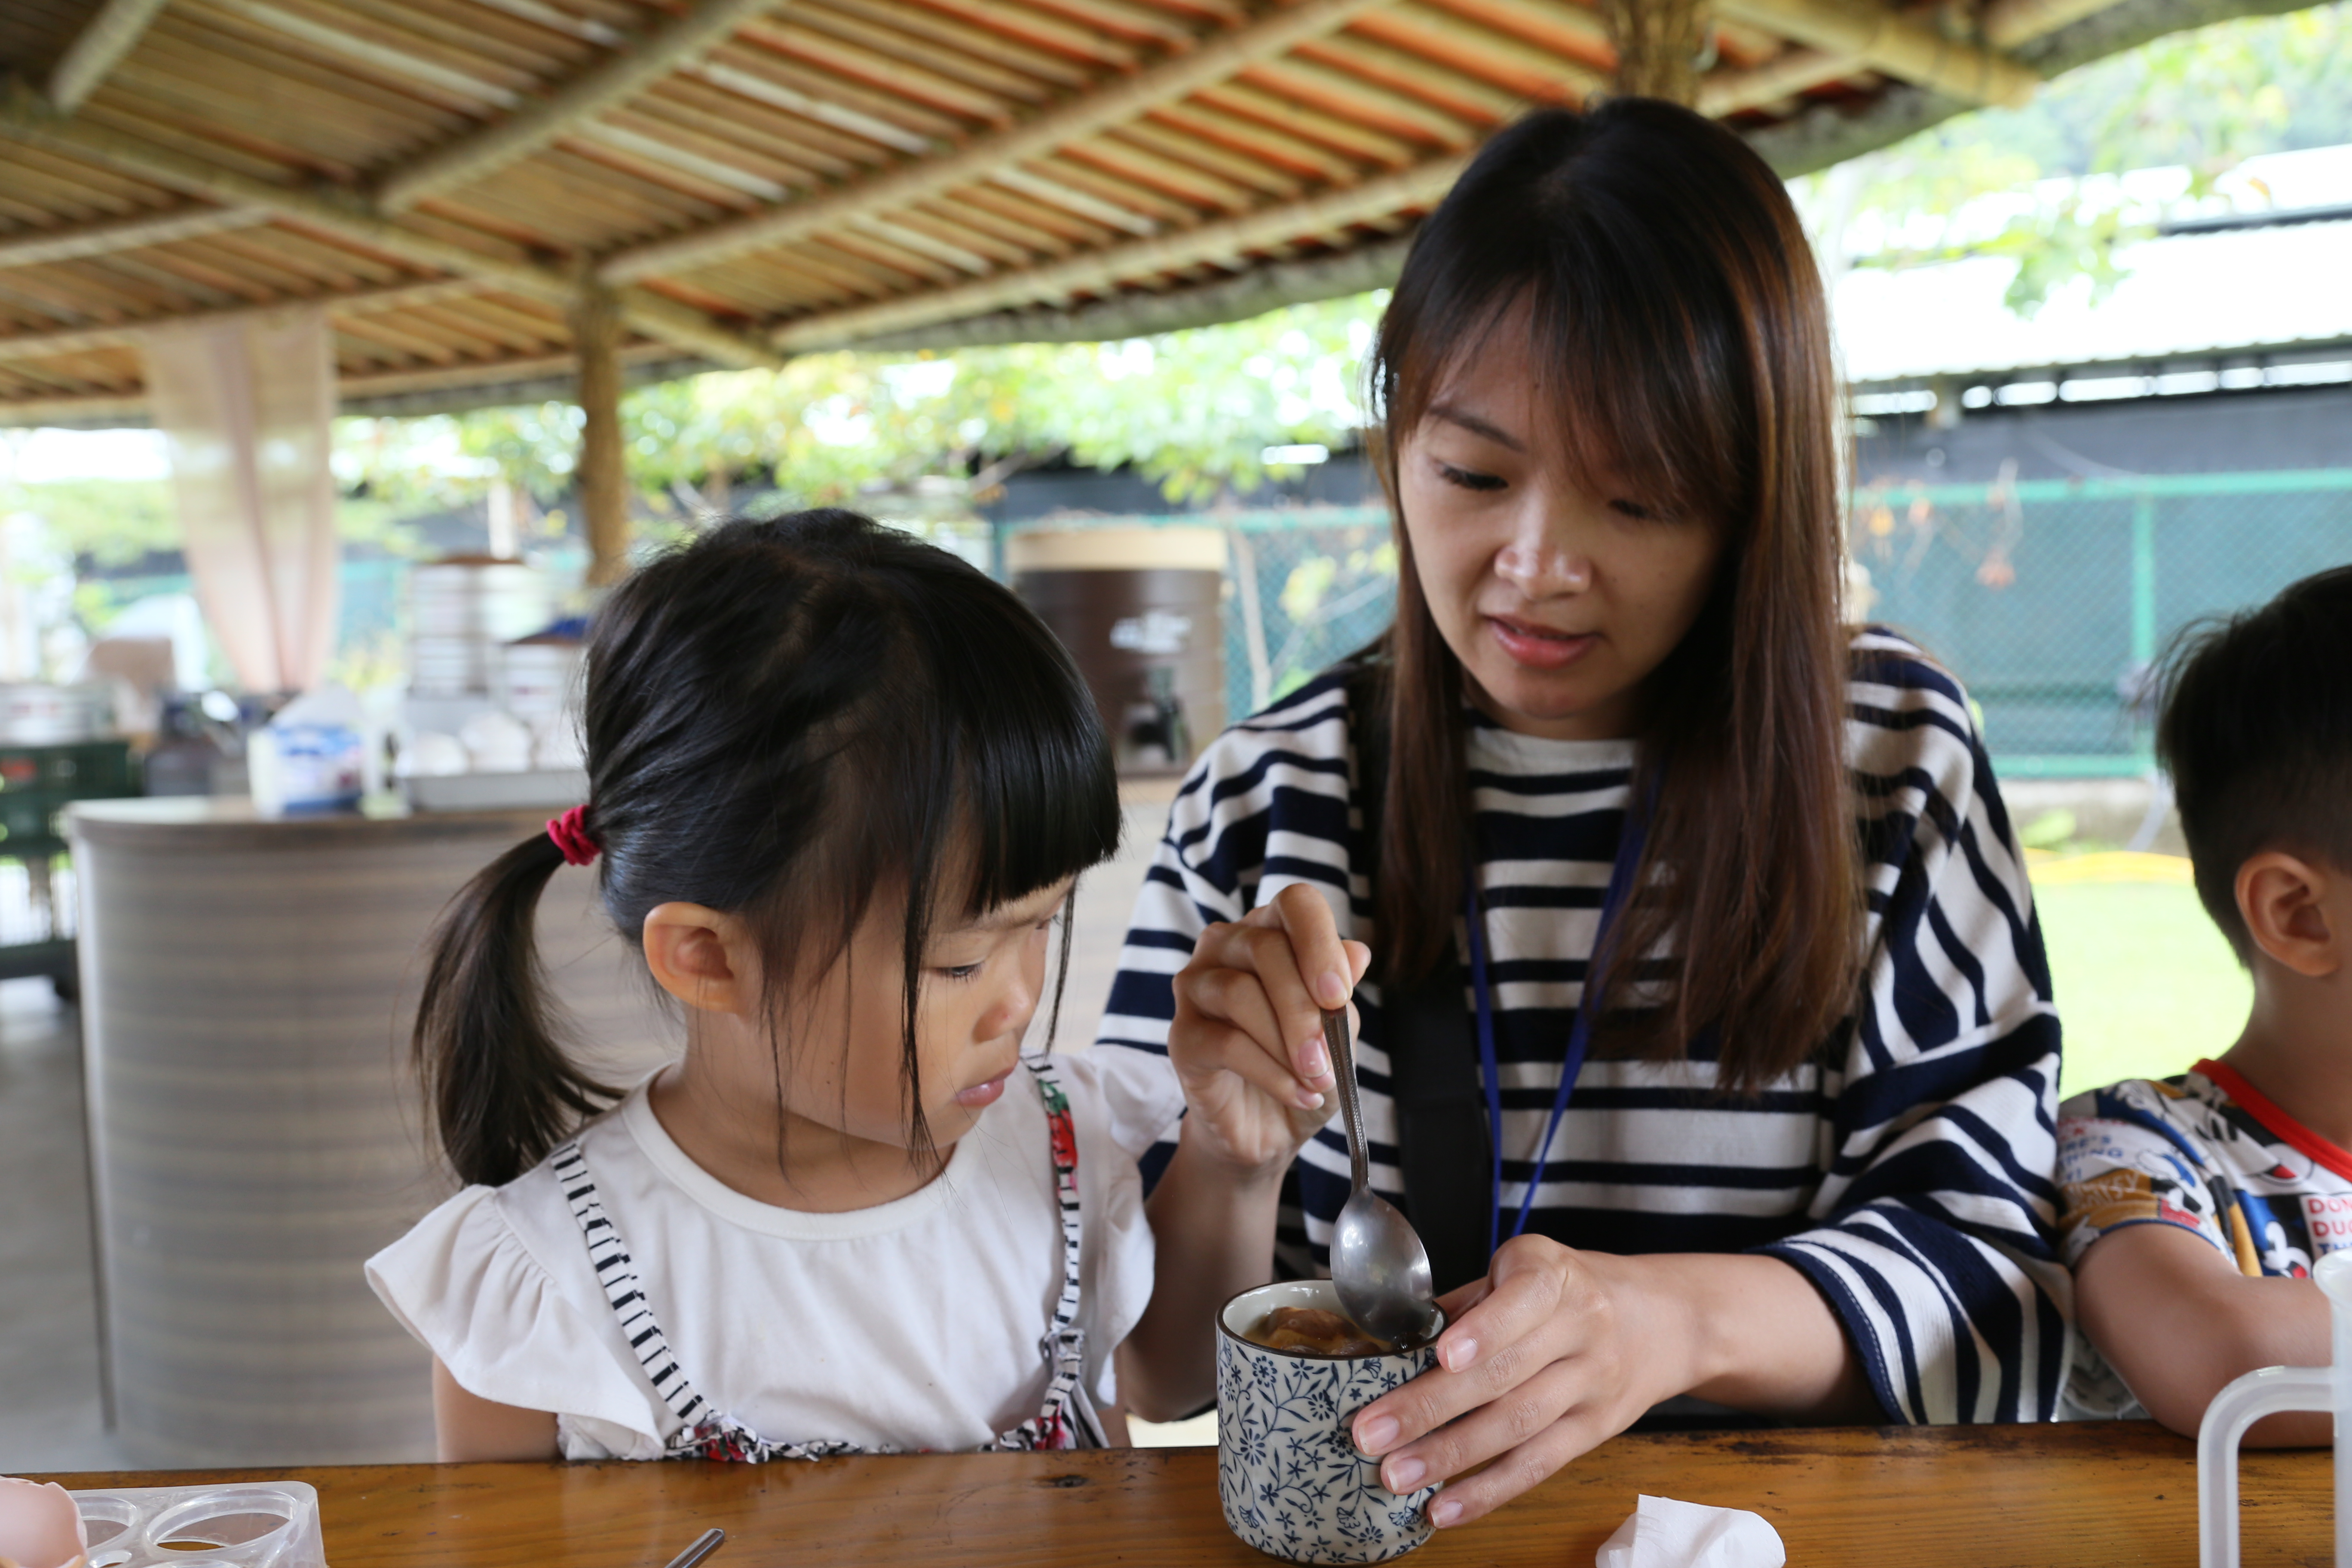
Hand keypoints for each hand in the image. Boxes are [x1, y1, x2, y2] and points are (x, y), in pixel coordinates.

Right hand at [1167, 882, 1370, 1173]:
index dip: (1319, 942)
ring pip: (1239, 993)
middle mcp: (1227, 947)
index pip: (1295, 903)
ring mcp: (1196, 987)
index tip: (1338, 995)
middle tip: (1328, 1060)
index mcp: (1271, 932)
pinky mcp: (1181, 1034)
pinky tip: (1296, 1094)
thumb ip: (1340, 994)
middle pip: (1266, 949)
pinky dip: (1269, 1072)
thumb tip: (1357, 954)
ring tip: (1315, 1081)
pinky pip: (1225, 1043)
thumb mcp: (1339, 1033)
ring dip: (1286, 1044)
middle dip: (1304, 1009)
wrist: (1271, 1129)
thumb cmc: (1304, 1068)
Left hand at [1346, 1237, 1680, 1528]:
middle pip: (1506, 1374)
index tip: (1442, 1355)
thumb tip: (1387, 1343)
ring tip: (1394, 1475)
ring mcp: (1592, 1384)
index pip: (1522, 1301)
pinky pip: (1539, 1464)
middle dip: (1432, 1407)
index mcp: (1553, 1277)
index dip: (1484, 1330)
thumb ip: (1463, 1303)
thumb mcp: (1520, 1270)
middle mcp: (1581, 1328)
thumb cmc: (1565, 1291)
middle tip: (1371, 1432)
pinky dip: (1488, 1491)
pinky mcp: (1595, 1430)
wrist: (1661, 1320)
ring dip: (1450, 1456)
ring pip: (1518, 1426)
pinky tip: (1444, 1508)